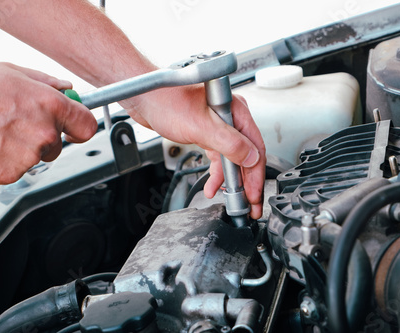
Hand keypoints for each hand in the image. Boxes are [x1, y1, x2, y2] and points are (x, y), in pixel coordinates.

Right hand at [0, 62, 96, 184]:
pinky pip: (15, 169)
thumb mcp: (11, 72)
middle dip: (43, 137)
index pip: (87, 126)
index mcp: (50, 106)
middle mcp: (44, 132)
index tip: (74, 129)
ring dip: (21, 149)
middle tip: (15, 124)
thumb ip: (45, 82)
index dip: (80, 128)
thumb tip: (66, 88)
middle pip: (58, 145)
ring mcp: (28, 156)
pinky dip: (4, 161)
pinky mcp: (9, 173)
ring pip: (35, 157)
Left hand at [124, 85, 265, 219]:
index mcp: (236, 110)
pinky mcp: (204, 132)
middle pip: (246, 154)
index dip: (256, 174)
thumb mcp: (201, 125)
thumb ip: (230, 143)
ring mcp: (217, 125)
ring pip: (232, 158)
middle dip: (247, 181)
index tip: (254, 194)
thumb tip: (251, 158)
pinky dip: (216, 172)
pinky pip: (218, 156)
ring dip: (231, 180)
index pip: (255, 147)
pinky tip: (212, 185)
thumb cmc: (166, 100)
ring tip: (231, 198)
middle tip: (249, 203)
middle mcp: (230, 117)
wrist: (143, 97)